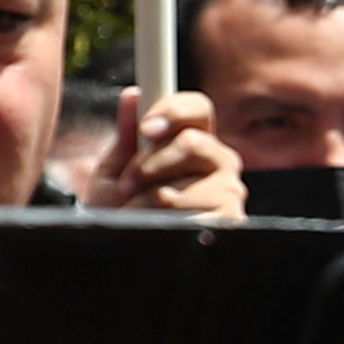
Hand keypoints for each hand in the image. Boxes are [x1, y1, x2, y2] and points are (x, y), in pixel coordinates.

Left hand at [81, 88, 245, 216]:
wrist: (118, 249)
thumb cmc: (119, 208)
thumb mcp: (113, 169)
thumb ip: (126, 134)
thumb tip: (133, 94)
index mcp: (194, 140)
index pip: (197, 108)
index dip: (172, 110)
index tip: (147, 128)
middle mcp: (220, 162)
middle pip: (193, 142)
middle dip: (151, 164)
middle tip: (129, 184)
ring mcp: (229, 192)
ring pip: (182, 185)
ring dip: (148, 201)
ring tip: (139, 213)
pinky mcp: (230, 220)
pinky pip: (188, 213)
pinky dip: (161, 222)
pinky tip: (161, 228)